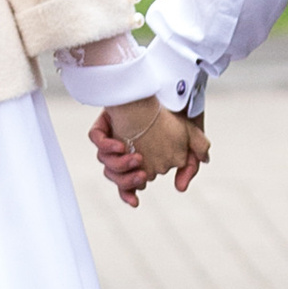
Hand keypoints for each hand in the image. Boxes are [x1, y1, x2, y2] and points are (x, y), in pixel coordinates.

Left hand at [88, 100, 207, 207]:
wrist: (164, 88)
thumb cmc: (177, 116)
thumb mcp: (191, 141)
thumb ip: (191, 165)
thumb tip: (181, 188)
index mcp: (136, 163)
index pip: (127, 185)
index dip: (129, 192)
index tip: (136, 201)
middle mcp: (120, 155)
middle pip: (115, 176)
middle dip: (126, 179)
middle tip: (141, 174)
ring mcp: (110, 140)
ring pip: (105, 162)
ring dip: (118, 165)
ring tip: (136, 158)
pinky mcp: (103, 125)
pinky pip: (96, 139)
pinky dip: (105, 145)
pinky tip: (120, 146)